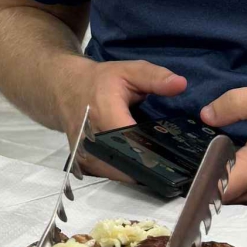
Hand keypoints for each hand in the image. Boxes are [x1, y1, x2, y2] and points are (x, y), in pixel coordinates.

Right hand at [59, 60, 185, 180]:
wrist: (65, 89)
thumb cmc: (99, 81)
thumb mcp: (129, 71)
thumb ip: (155, 77)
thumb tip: (180, 84)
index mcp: (104, 115)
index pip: (132, 143)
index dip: (153, 153)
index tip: (175, 157)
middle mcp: (91, 140)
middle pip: (127, 166)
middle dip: (150, 167)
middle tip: (171, 164)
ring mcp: (85, 155)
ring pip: (119, 175)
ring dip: (138, 172)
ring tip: (157, 165)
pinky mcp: (83, 164)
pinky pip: (110, 174)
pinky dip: (125, 172)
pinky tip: (139, 164)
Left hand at [200, 84, 246, 208]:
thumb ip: (235, 103)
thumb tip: (207, 114)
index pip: (215, 191)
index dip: (196, 185)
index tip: (184, 174)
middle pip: (220, 198)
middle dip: (206, 184)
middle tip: (193, 166)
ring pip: (235, 201)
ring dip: (223, 188)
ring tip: (213, 168)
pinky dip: (240, 190)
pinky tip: (238, 172)